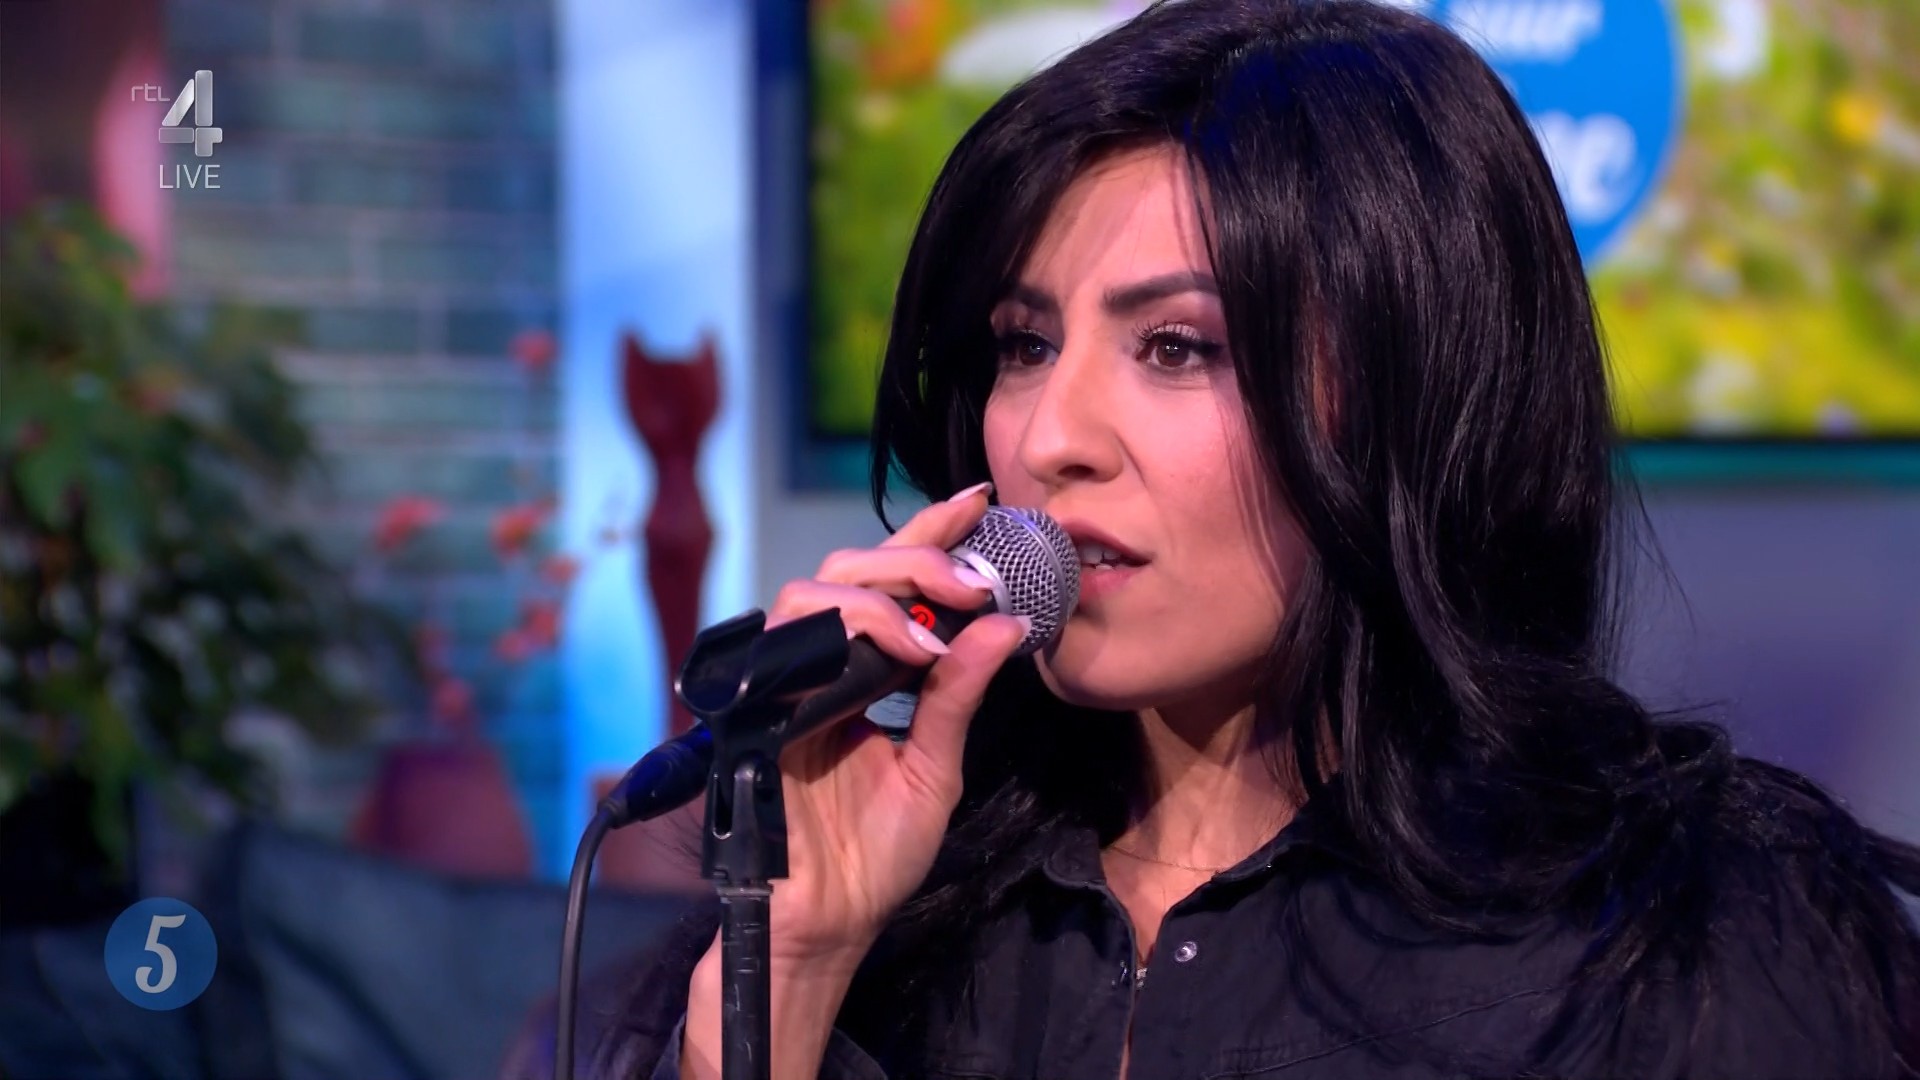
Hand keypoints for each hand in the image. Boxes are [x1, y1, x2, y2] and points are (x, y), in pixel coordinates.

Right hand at [753, 482, 1027, 966]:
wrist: (827, 921)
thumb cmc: (876, 855)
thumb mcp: (936, 766)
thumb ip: (959, 696)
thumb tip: (1004, 627)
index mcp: (862, 671)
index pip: (890, 583)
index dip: (927, 533)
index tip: (978, 498)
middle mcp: (819, 666)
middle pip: (847, 570)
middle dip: (914, 559)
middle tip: (972, 581)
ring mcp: (783, 684)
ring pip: (811, 592)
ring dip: (881, 595)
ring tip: (936, 629)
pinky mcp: (758, 708)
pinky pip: (789, 645)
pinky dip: (849, 634)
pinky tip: (904, 652)